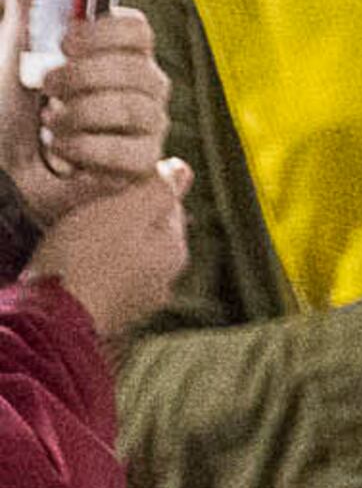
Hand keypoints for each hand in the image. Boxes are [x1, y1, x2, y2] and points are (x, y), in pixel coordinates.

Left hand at [0, 0, 170, 220]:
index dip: (106, 33)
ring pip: (134, 109)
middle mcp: (142, 84)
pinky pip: (130, 151)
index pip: (138, 29)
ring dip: (76, 117)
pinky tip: (66, 153)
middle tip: (45, 88)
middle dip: (82, 79)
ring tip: (49, 124)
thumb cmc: (7, 104)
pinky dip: (85, 151)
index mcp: (116, 51)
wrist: (1, 168)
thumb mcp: (14, 36)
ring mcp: (149, 125)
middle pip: (139, 70)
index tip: (67, 40)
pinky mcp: (144, 164)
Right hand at [27, 156, 190, 339]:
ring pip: (130, 260)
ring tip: (81, 237)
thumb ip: (157, 190)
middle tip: (94, 210)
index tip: (114, 189)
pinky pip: (108, 281)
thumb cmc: (86, 258)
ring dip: (112, 246)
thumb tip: (183, 169)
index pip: (170, 207)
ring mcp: (138, 304)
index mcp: (176, 252)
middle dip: (127, 220)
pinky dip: (97, 269)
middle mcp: (165, 282)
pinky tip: (76, 264)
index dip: (141, 192)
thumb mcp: (124, 211)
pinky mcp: (109, 317)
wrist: (51, 318)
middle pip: (150, 235)